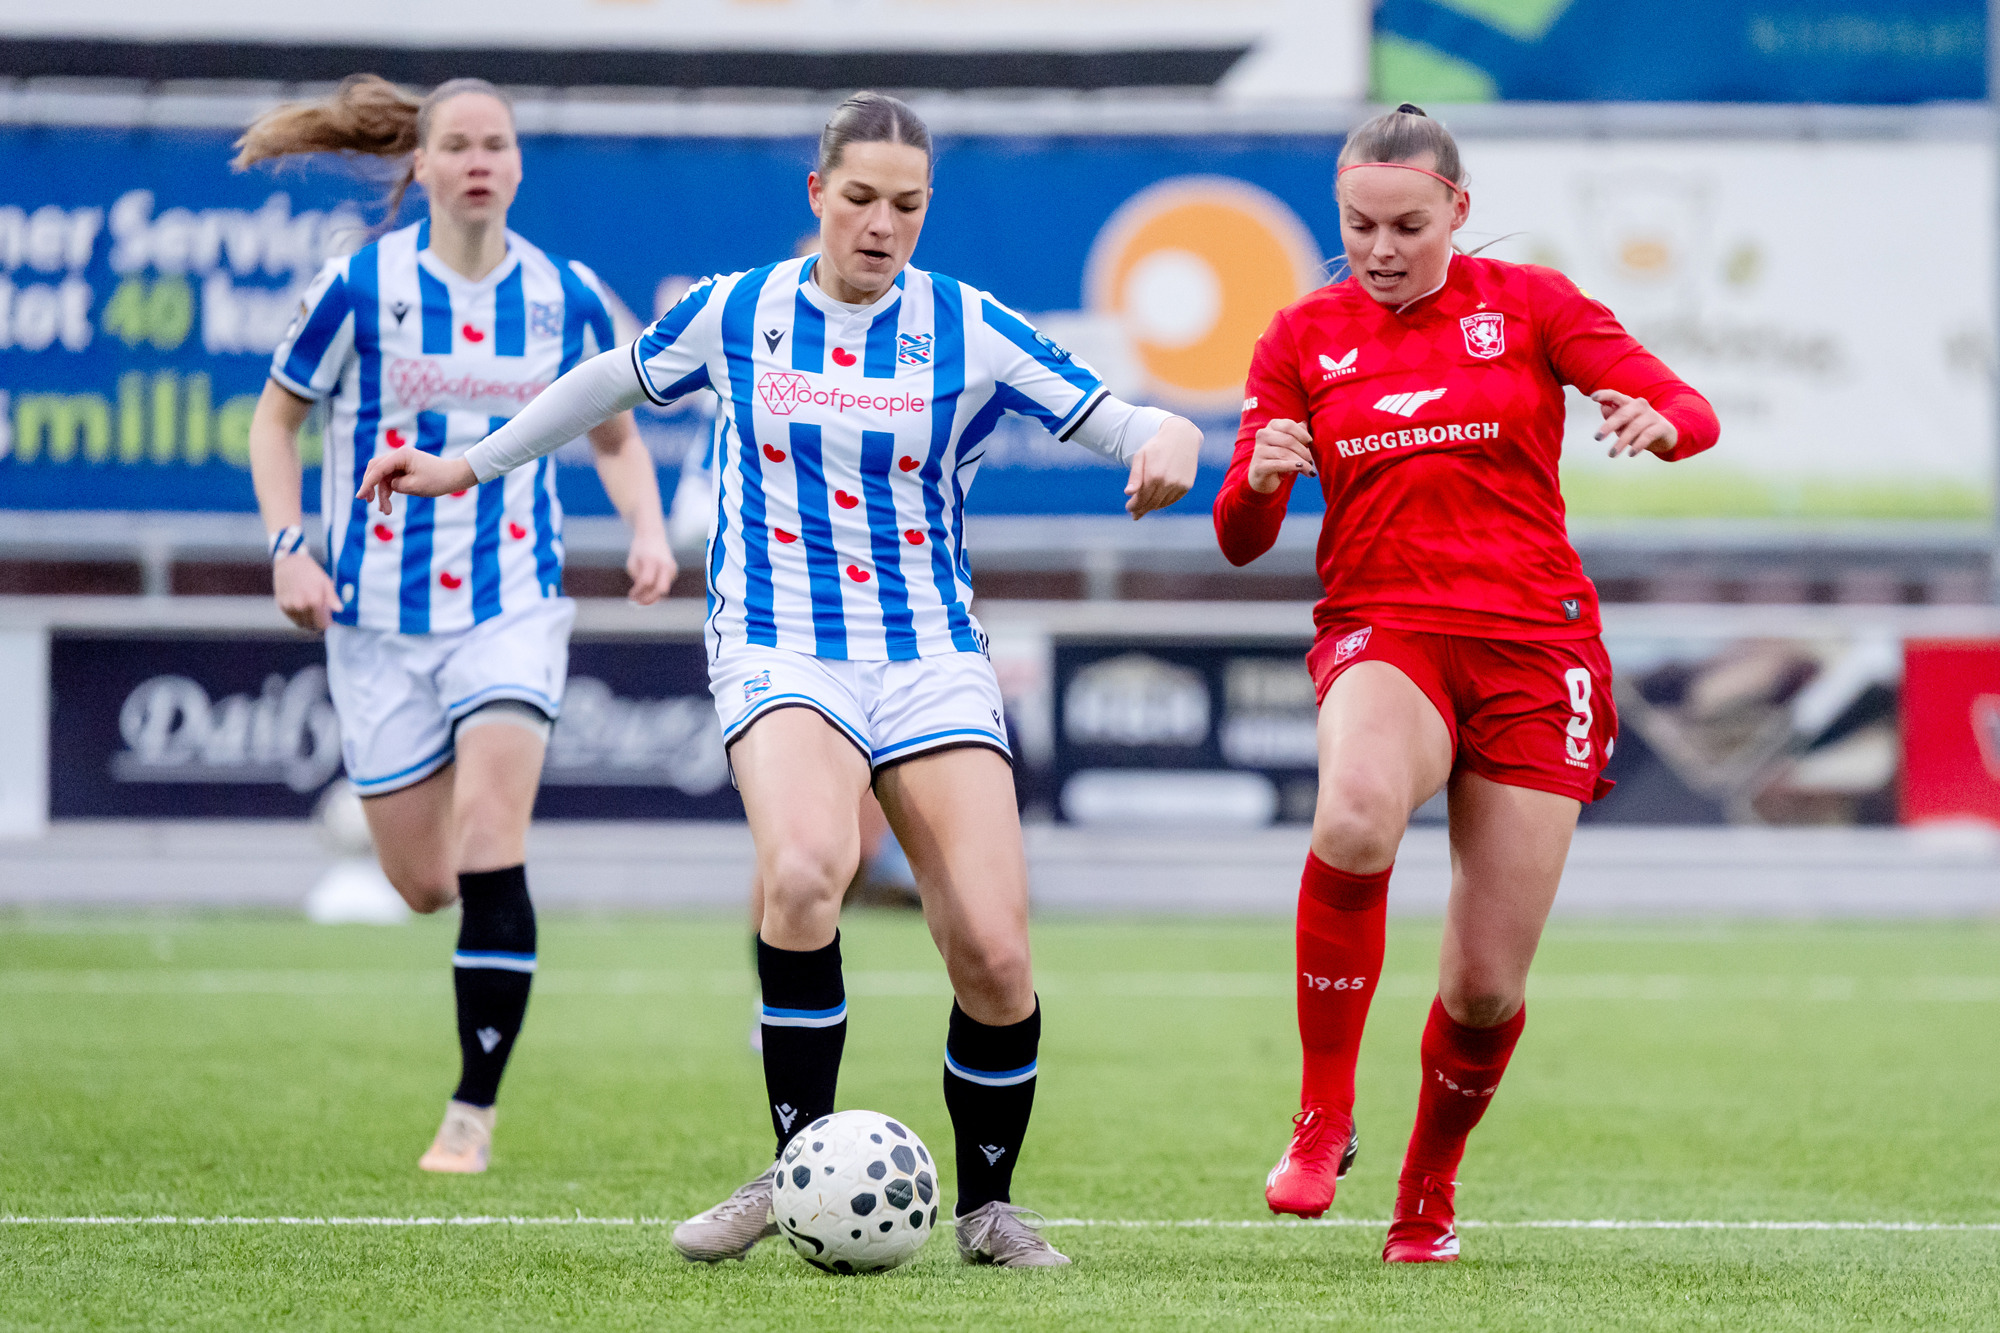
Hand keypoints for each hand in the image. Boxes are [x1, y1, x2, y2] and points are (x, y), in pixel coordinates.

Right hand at [273, 552, 340, 631]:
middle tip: (322, 617)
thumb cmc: (310, 571)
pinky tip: (303, 607)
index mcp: (314, 600)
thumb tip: (339, 610)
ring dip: (308, 621)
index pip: (322, 624)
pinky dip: (299, 616)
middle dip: (318, 623)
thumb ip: (332, 598)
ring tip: (313, 612)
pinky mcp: (281, 605)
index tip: (330, 621)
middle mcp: (300, 605)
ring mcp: (289, 606)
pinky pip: (292, 618)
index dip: (327, 624)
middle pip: (312, 626)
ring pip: (301, 624)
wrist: (288, 562)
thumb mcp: (325, 582)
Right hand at [356, 449, 477, 511]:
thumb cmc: (438, 480)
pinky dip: (389, 491)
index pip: (378, 469)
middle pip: (376, 469)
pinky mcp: (405, 468)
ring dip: (382, 494)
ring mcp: (401, 461)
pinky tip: (387, 505)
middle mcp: (399, 455)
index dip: (367, 483)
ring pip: (383, 477)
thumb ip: (395, 485)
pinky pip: (391, 479)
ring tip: (385, 511)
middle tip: (368, 501)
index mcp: (401, 455)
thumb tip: (388, 485)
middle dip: (371, 486)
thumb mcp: (414, 486)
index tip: (360, 497)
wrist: (455, 477)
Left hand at [625, 529, 678, 604]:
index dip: (637, 591)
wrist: (652, 536)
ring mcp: (671, 568)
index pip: (646, 582)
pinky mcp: (674, 571)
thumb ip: (637, 579)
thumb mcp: (632, 563)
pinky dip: (656, 589)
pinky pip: (665, 585)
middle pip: (660, 589)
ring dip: (652, 595)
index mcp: (651, 560)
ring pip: (664, 590)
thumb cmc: (639, 551)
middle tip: (638, 602)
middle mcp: (664, 564)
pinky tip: (649, 585)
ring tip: (641, 595)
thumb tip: (642, 596)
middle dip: (649, 599)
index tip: (631, 595)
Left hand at [1125, 416, 1202, 519]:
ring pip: (1162, 504)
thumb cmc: (1157, 446)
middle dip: (1141, 510)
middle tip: (1135, 515)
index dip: (1134, 506)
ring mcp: (1179, 485)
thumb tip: (1128, 493)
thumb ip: (1135, 476)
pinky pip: (1172, 500)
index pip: (1141, 499)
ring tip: (1144, 508)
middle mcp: (1168, 482)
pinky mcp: (1187, 486)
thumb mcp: (1141, 456)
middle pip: (1151, 504)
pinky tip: (1157, 502)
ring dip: (1152, 507)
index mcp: (1154, 475)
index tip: (1129, 508)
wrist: (1182, 437)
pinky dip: (1163, 503)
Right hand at [1246, 418, 1316, 492]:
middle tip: (1311, 461)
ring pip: (1284, 453)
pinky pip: (1278, 464)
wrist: (1264, 478)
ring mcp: (1259, 450)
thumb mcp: (1291, 445)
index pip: (1288, 425)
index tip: (1310, 443)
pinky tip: (1301, 469)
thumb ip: (1297, 434)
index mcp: (1272, 426)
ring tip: (1310, 469)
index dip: (1302, 434)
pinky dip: (1292, 466)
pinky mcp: (1259, 466)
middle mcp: (1263, 435)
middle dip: (1303, 452)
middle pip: (1288, 440)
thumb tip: (1304, 424)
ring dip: (1301, 462)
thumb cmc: (1281, 458)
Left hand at [1593, 390, 1678, 457]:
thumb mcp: (1624, 423)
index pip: (1616, 396)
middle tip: (1597, 438)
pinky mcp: (1662, 427)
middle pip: (1623, 414)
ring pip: (1634, 427)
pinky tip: (1631, 454)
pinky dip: (1638, 445)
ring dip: (1622, 442)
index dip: (1605, 395)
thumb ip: (1613, 416)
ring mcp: (1652, 416)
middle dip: (1609, 425)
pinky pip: (1648, 435)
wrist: (1666, 434)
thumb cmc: (1638, 427)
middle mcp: (1640, 406)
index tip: (1593, 397)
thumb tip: (1603, 407)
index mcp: (1628, 403)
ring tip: (1612, 454)